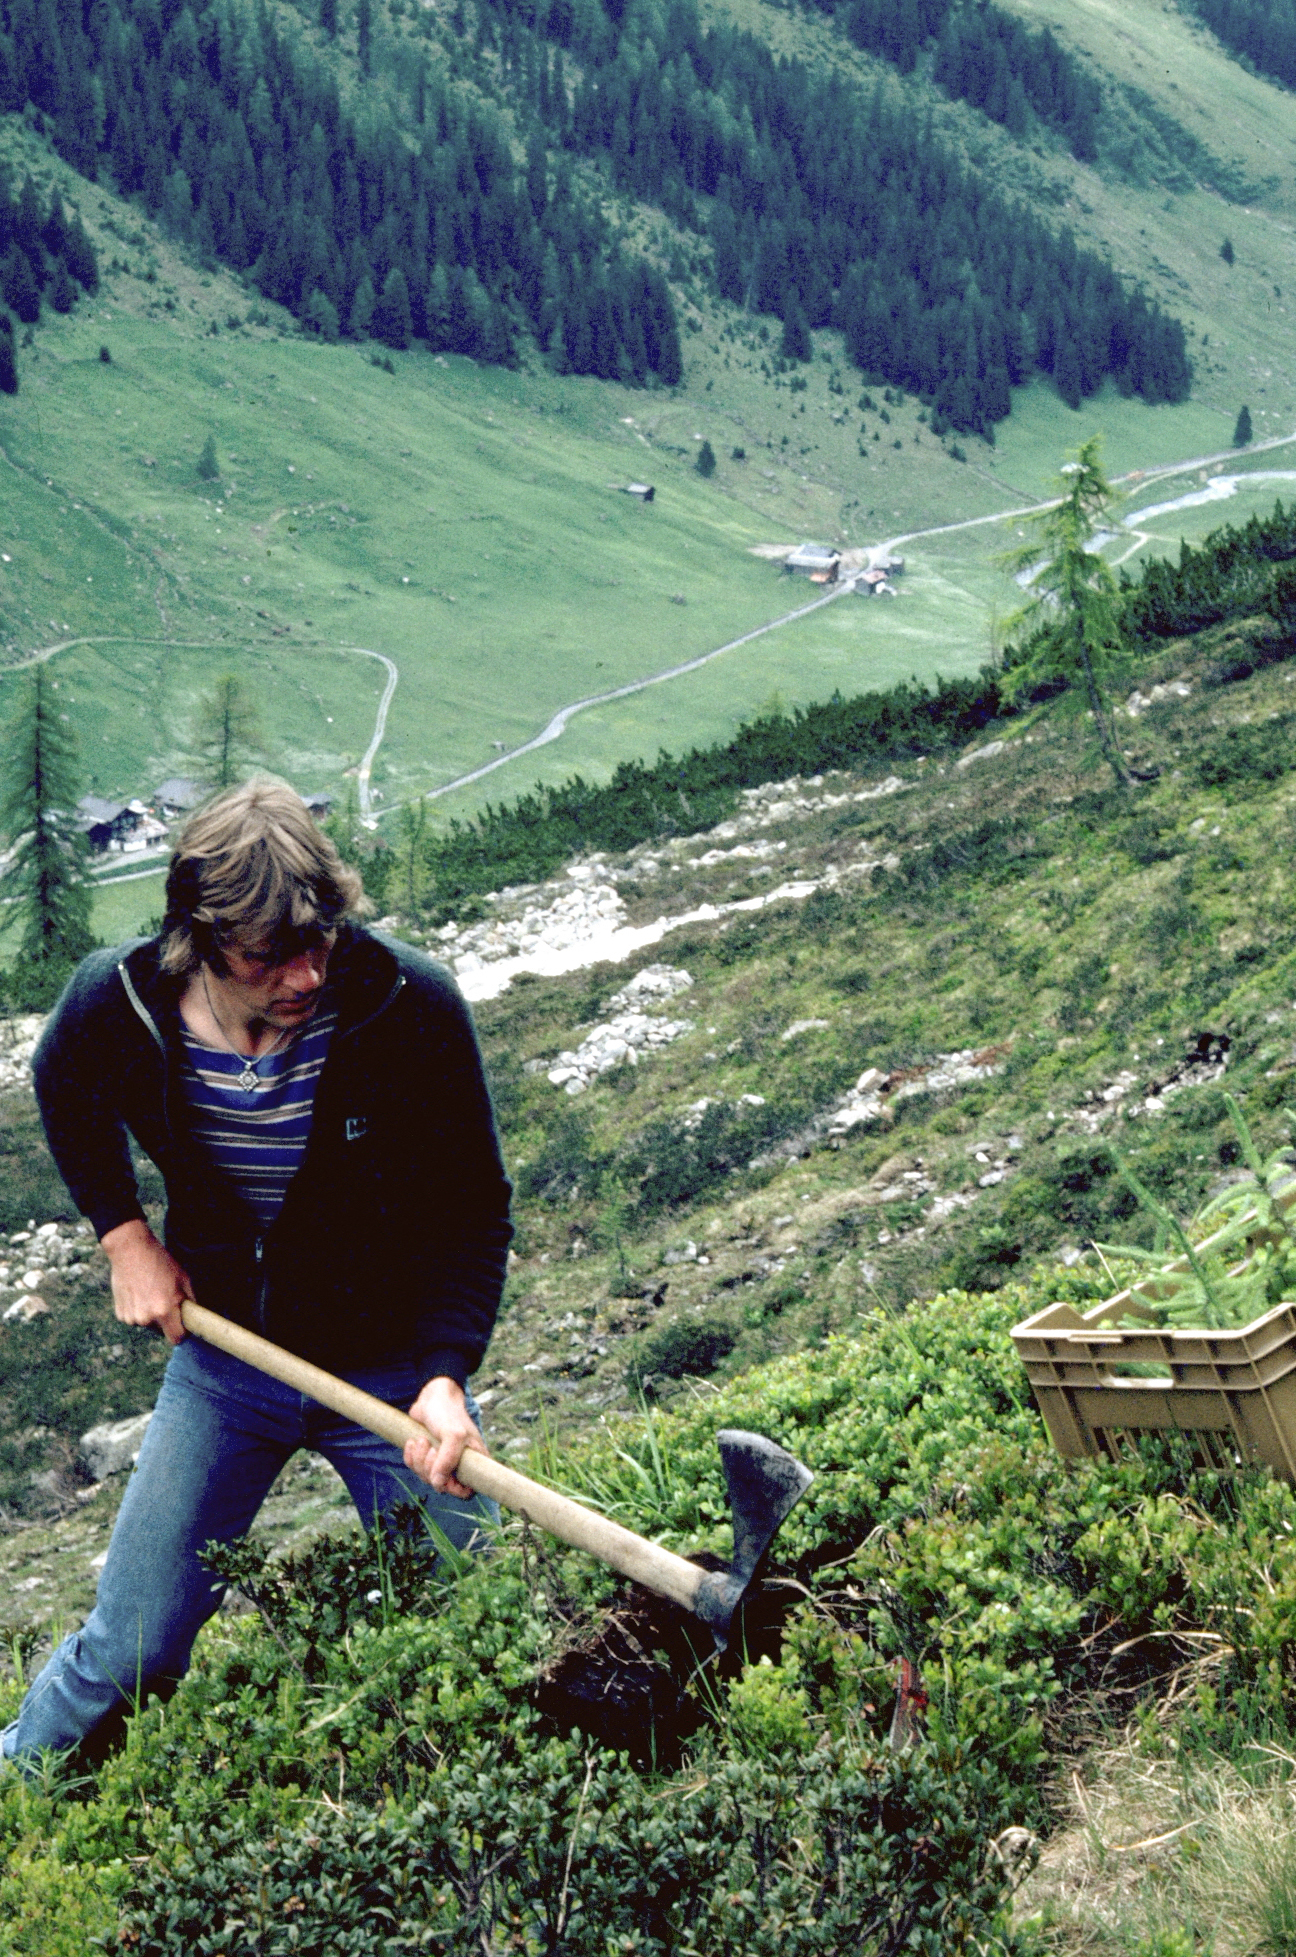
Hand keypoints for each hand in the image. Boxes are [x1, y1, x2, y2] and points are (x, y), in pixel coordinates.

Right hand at [100, 1218, 193, 1345]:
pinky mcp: (120, 1314)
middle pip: (161, 1331)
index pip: (176, 1338)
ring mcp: (131, 1317)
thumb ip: (191, 1301)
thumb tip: (195, 1316)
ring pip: (147, 1324)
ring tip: (149, 1292)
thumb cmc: (160, 1262)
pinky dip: (137, 1310)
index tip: (183, 1325)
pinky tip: (138, 1293)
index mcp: (164, 1311)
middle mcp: (146, 1318)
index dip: (182, 1332)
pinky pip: (134, 1318)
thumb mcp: (183, 1279)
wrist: (130, 1250)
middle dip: (166, 1320)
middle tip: (164, 1299)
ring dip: (150, 1314)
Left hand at [404, 1376, 486, 1498]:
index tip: (445, 1476)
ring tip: (422, 1440)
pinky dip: (411, 1456)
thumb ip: (448, 1460)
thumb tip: (438, 1484)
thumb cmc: (448, 1413)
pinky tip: (413, 1441)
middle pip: (442, 1486)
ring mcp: (441, 1460)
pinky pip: (414, 1467)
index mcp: (474, 1461)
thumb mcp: (453, 1434)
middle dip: (431, 1469)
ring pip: (426, 1477)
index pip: (467, 1491)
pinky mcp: (426, 1455)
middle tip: (431, 1449)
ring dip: (420, 1460)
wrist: (432, 1396)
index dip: (454, 1488)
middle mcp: (458, 1464)